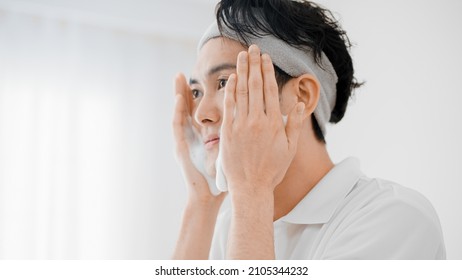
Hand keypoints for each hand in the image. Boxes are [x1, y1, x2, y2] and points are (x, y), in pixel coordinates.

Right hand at [172, 73, 225, 204]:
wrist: (207, 196)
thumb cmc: (221, 176)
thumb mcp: (226, 152)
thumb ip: (232, 136)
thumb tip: (244, 121)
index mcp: (205, 133)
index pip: (205, 108)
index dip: (205, 93)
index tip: (210, 75)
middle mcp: (193, 134)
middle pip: (190, 106)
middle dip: (189, 88)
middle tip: (187, 70)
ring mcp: (186, 140)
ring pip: (181, 112)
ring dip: (180, 94)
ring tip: (179, 77)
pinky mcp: (181, 147)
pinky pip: (178, 127)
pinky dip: (177, 112)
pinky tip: (177, 99)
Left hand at [220, 45, 304, 195]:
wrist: (251, 187)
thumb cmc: (272, 170)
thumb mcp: (289, 149)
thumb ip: (294, 125)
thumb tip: (296, 104)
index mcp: (274, 123)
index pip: (269, 91)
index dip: (267, 72)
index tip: (265, 58)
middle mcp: (257, 121)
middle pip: (255, 86)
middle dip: (254, 65)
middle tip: (252, 49)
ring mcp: (241, 125)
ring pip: (241, 93)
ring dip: (241, 72)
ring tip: (241, 57)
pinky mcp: (228, 132)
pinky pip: (229, 107)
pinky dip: (229, 91)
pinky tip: (230, 79)